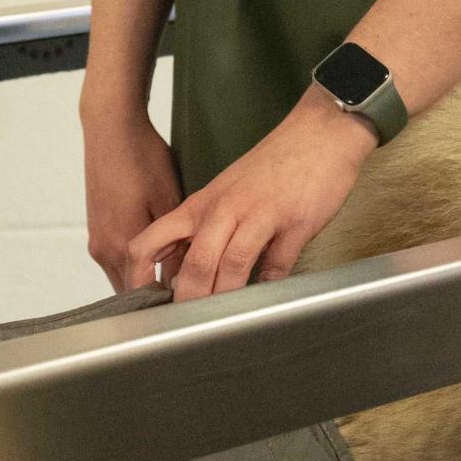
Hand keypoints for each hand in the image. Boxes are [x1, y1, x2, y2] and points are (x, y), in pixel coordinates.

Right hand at [82, 101, 184, 292]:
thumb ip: (175, 245)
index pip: (143, 297)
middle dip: (156, 298)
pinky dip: (134, 264)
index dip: (169, 305)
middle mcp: (104, 249)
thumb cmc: (141, 158)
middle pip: (130, 291)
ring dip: (145, 280)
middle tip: (189, 294)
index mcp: (123, 246)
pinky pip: (115, 259)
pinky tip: (158, 252)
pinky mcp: (96, 228)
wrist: (110, 128)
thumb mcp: (169, 200)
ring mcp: (97, 239)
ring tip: (178, 274)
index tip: (192, 304)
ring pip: (122, 276)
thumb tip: (185, 278)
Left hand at [123, 97, 372, 301]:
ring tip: (225, 322)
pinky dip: (271, 287)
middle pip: (194, 264)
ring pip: (232, 266)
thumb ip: (204, 230)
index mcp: (200, 206)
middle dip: (191, 303)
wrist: (320, 131)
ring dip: (228, 298)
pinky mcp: (294, 223)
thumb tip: (184, 274)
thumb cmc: (272, 166)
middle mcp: (224, 210)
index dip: (139, 279)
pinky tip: (268, 298)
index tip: (143, 307)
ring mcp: (259, 215)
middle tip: (190, 328)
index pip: (149, 243)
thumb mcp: (224, 193)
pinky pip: (278, 265)